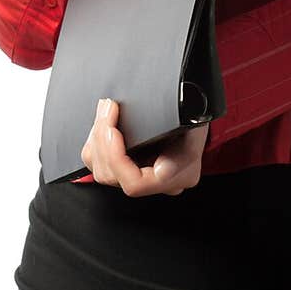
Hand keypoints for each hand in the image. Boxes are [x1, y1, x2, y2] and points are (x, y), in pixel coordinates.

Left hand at [81, 98, 208, 196]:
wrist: (194, 106)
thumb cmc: (196, 114)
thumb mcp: (196, 127)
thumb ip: (184, 154)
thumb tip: (161, 172)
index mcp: (175, 178)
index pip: (134, 183)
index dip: (116, 158)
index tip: (112, 129)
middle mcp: (156, 182)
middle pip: (112, 176)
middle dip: (102, 140)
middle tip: (107, 109)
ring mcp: (140, 174)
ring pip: (101, 170)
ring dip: (96, 139)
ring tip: (104, 110)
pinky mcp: (127, 164)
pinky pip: (99, 162)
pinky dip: (95, 143)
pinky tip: (102, 124)